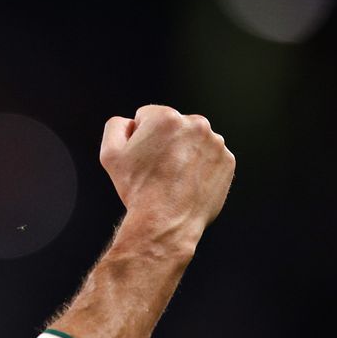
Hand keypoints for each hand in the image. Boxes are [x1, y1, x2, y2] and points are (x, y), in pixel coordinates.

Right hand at [100, 105, 235, 247]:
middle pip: (173, 127)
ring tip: (172, 178)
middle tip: (156, 169)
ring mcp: (215, 143)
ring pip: (193, 141)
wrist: (166, 221)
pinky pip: (209, 158)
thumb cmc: (138, 189)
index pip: (147, 116)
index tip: (141, 157)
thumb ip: (115, 126)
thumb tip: (129, 122)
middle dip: (164, 142)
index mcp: (166, 117)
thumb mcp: (109, 154)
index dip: (138, 137)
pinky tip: (187, 183)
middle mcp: (196, 124)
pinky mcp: (227, 161)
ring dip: (183, 153)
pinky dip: (199, 167)